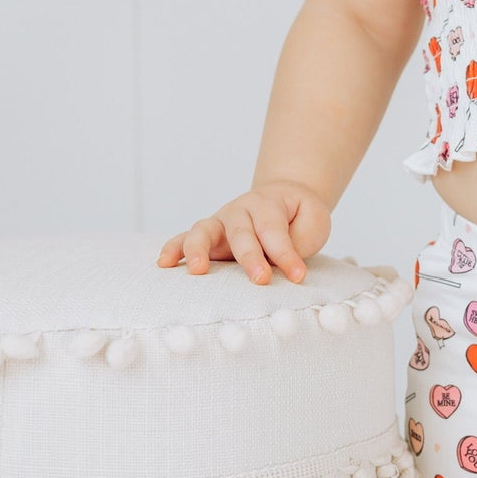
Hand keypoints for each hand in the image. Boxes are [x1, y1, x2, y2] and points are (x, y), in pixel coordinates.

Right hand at [157, 181, 329, 284]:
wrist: (283, 198)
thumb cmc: (298, 215)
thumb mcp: (312, 220)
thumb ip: (300, 240)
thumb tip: (282, 265)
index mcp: (267, 204)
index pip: (273, 230)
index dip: (286, 254)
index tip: (298, 276)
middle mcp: (239, 210)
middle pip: (241, 233)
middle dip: (250, 257)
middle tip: (261, 279)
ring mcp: (220, 222)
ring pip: (204, 231)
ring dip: (200, 250)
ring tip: (198, 270)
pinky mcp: (208, 236)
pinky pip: (184, 239)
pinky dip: (173, 249)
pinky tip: (164, 263)